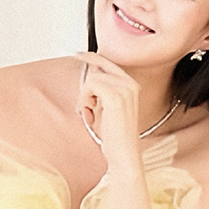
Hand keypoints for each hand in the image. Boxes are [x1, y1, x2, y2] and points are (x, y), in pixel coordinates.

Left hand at [74, 52, 143, 168]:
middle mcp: (130, 84)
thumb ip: (102, 90)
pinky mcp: (115, 96)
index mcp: (132, 85)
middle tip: (87, 109)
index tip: (76, 54)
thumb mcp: (108, 108)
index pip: (108, 63)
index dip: (91, 57)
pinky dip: (84, 101)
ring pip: (91, 79)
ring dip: (84, 98)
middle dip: (86, 90)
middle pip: (96, 71)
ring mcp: (124, 89)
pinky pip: (90, 86)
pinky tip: (90, 115)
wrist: (124, 154)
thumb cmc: (115, 135)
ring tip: (90, 115)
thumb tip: (89, 76)